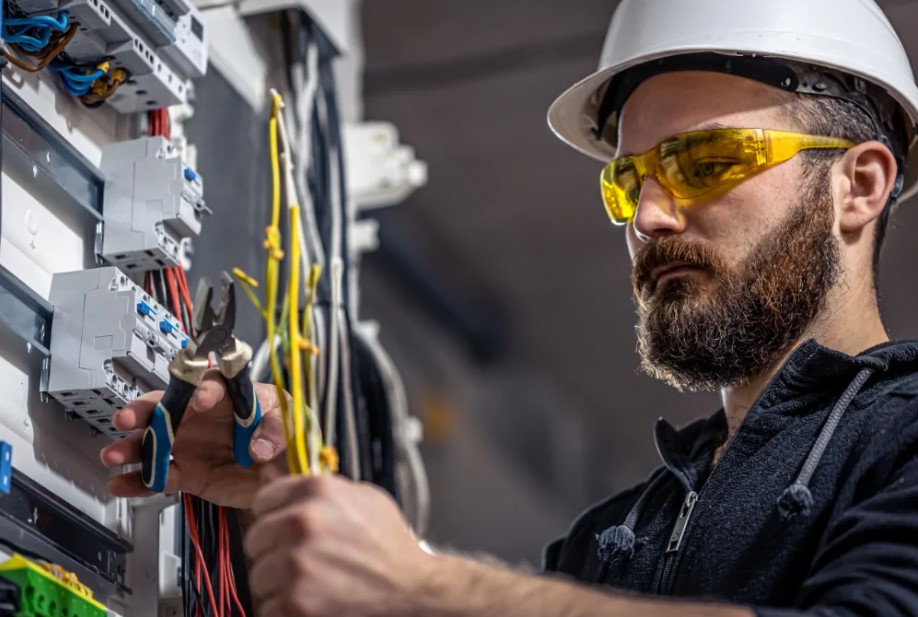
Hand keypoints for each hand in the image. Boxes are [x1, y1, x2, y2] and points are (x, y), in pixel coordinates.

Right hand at [100, 372, 287, 508]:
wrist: (286, 473)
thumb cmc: (287, 434)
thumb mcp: (291, 423)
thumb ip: (275, 430)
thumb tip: (259, 446)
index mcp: (229, 396)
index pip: (210, 385)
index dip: (203, 390)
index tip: (200, 400)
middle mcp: (203, 417)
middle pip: (167, 407)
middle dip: (144, 411)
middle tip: (127, 418)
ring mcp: (192, 445)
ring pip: (155, 442)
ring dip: (132, 448)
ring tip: (113, 454)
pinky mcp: (189, 473)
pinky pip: (160, 476)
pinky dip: (139, 482)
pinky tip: (121, 483)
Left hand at [245, 474, 434, 616]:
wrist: (411, 587)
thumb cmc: (389, 544)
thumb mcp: (363, 497)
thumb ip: (320, 488)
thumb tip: (273, 474)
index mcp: (318, 490)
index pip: (263, 499)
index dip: (272, 516)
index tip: (281, 527)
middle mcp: (303, 521)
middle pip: (255, 538)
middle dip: (273, 550)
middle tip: (298, 560)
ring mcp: (297, 562)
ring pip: (258, 574)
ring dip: (277, 582)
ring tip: (308, 582)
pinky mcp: (296, 601)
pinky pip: (267, 606)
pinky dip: (284, 609)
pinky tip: (311, 601)